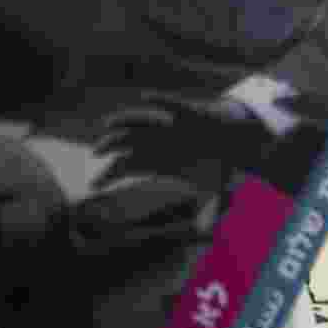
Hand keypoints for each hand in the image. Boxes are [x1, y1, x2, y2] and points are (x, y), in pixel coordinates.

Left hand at [93, 92, 272, 193]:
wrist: (233, 140)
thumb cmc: (216, 166)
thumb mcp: (213, 190)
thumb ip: (208, 209)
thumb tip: (205, 231)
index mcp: (156, 162)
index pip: (124, 169)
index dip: (108, 177)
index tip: (94, 187)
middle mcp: (156, 142)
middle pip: (123, 143)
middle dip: (109, 146)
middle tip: (98, 152)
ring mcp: (168, 125)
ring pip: (138, 121)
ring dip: (124, 120)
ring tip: (109, 123)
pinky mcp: (185, 110)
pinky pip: (167, 102)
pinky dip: (158, 99)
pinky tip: (146, 96)